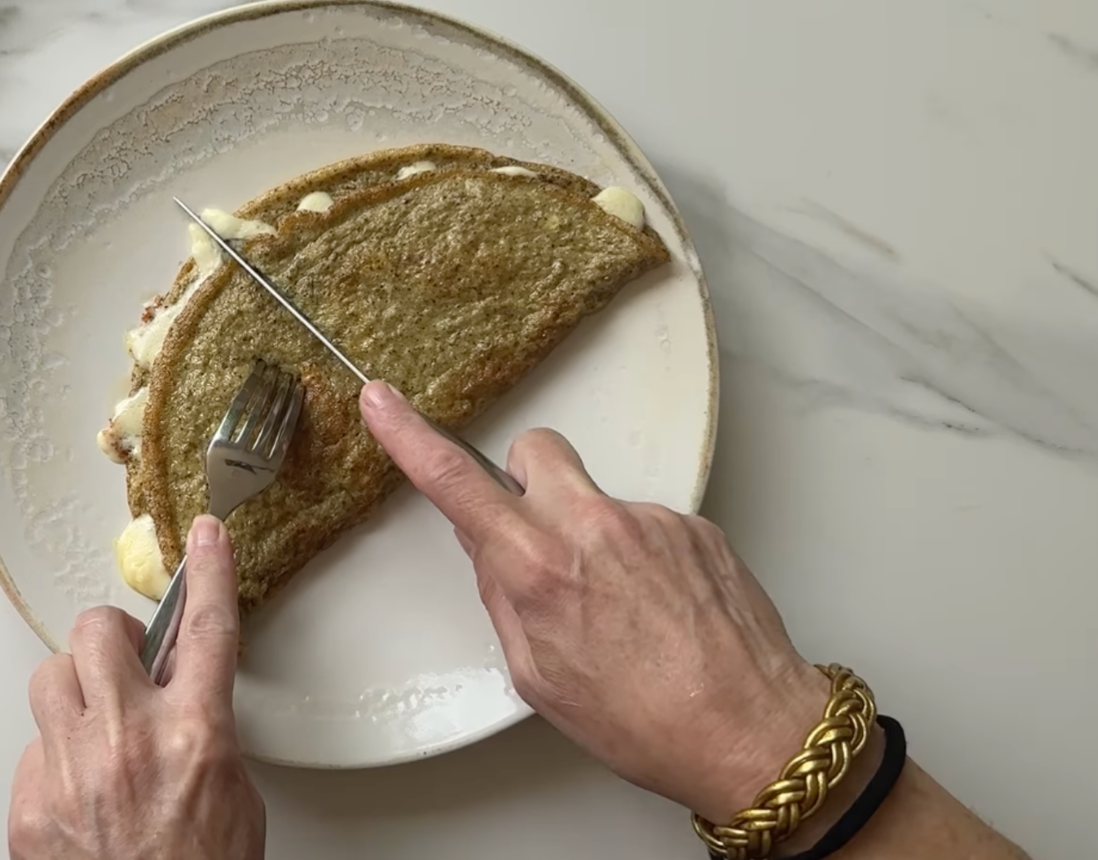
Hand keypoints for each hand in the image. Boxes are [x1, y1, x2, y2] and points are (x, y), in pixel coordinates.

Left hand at [8, 516, 265, 859]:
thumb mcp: (234, 799)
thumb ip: (205, 737)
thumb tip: (182, 713)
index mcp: (195, 734)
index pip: (205, 629)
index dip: (208, 573)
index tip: (205, 538)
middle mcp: (128, 739)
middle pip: (96, 630)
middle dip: (108, 634)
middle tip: (122, 656)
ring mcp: (73, 769)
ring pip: (49, 678)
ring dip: (72, 688)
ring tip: (93, 722)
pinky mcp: (31, 805)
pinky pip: (32, 750)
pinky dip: (54, 759)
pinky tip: (77, 790)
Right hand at [359, 382, 829, 822]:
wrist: (751, 732)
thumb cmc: (647, 722)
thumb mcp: (538, 676)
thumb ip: (504, 598)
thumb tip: (489, 552)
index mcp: (538, 568)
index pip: (455, 483)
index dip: (408, 436)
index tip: (383, 402)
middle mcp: (592, 527)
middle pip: (533, 451)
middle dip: (523, 481)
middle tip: (536, 536)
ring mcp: (650, 519)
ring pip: (594, 495)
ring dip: (590, 534)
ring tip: (620, 609)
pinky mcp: (696, 525)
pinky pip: (646, 522)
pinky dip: (642, 556)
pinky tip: (660, 610)